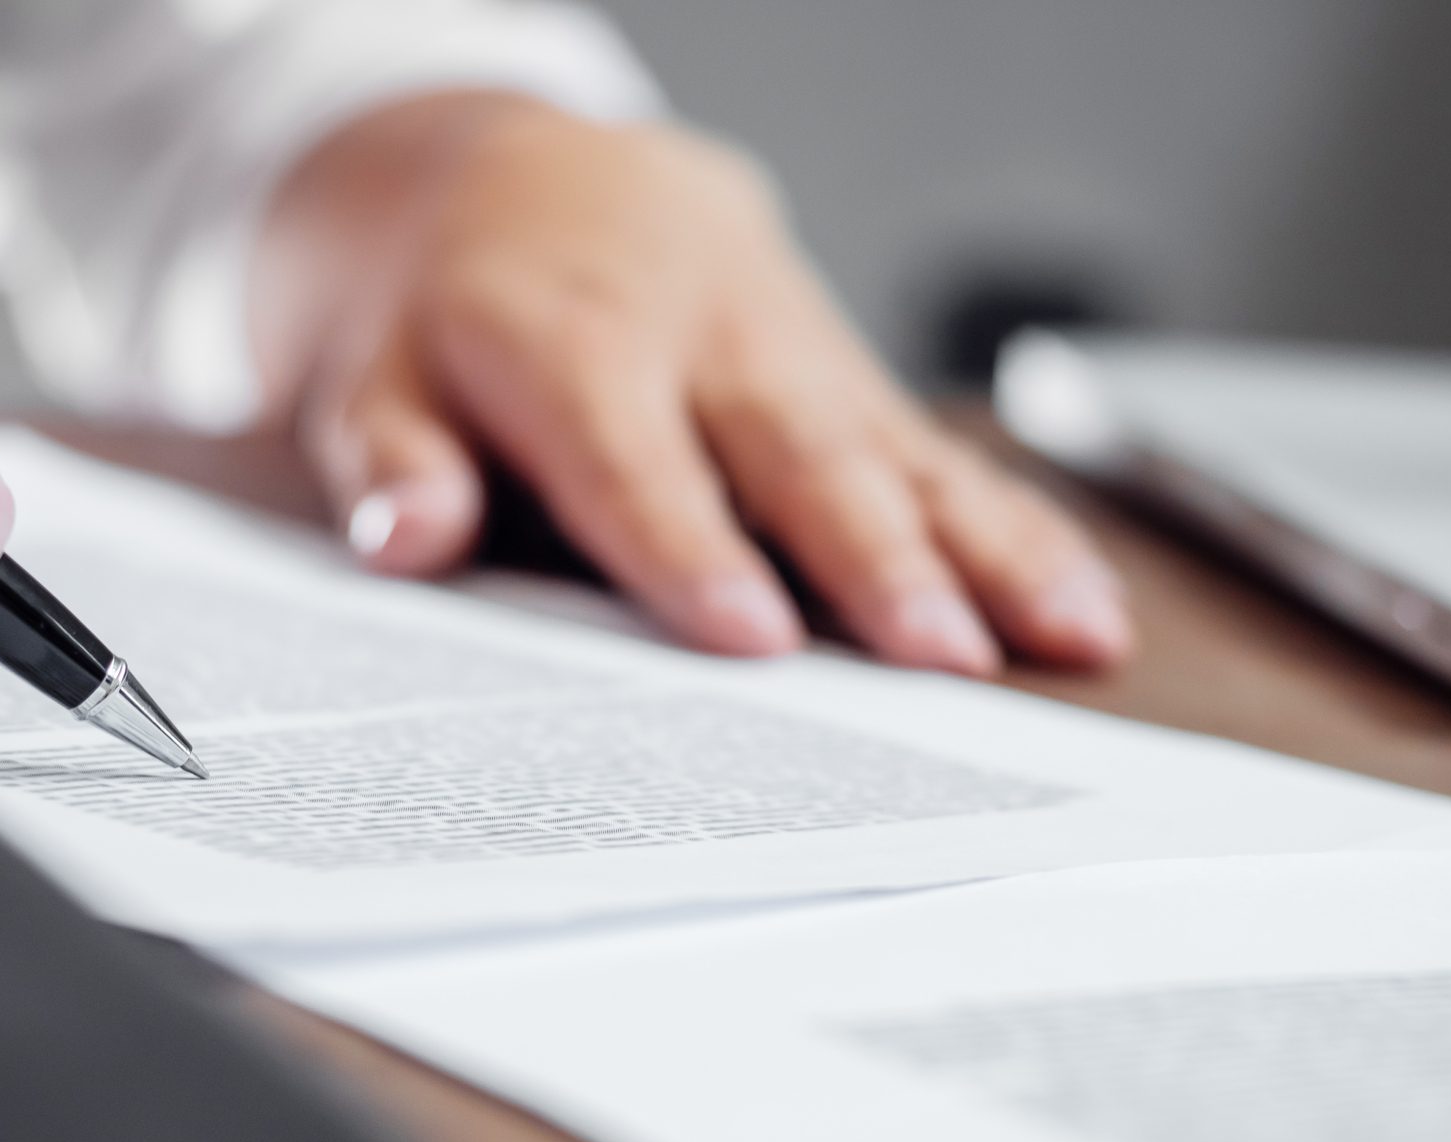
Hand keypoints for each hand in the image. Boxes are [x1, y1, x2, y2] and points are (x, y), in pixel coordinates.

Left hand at [253, 95, 1130, 674]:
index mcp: (569, 342)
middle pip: (797, 453)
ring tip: (1068, 640)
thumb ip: (389, 460)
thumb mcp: (366, 372)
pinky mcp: (850, 376)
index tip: (753, 639)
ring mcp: (794, 351)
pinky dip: (1019, 525)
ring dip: (988, 549)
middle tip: (942, 660)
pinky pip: (941, 449)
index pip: (633, 459)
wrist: (533, 173)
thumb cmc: (449, 307)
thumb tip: (406, 542)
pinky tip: (1083, 604)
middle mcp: (703, 339)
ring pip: (900, 449)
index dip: (690, 548)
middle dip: (876, 557)